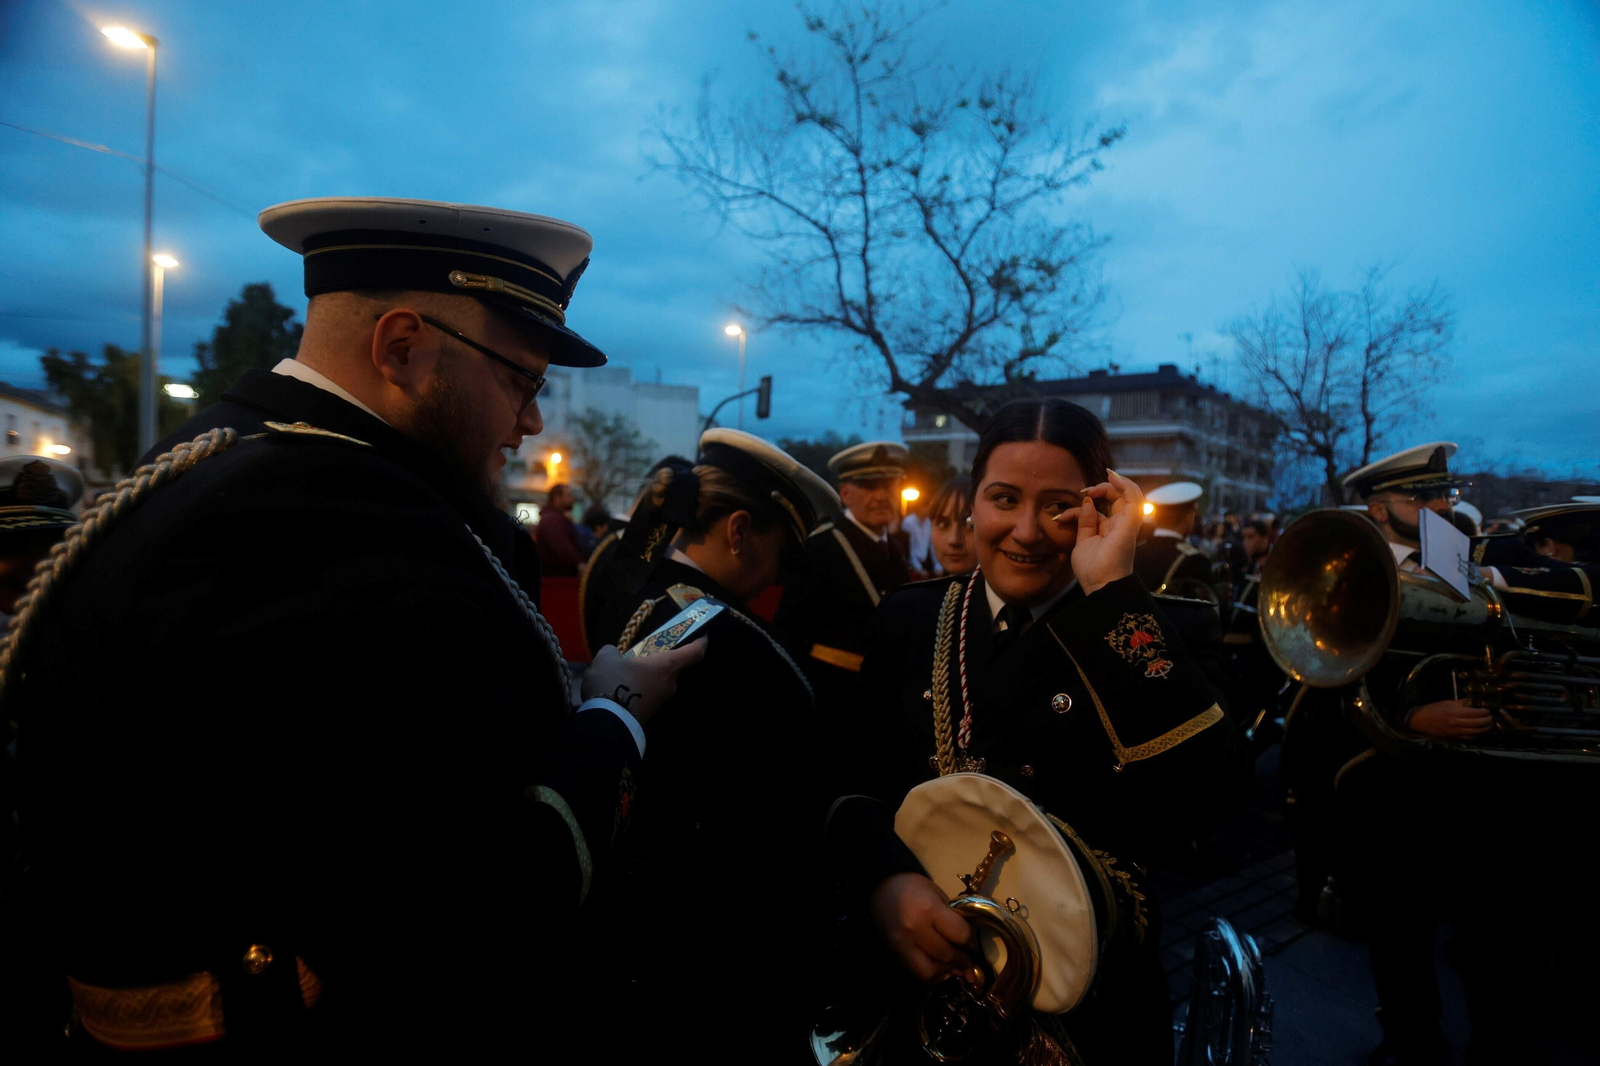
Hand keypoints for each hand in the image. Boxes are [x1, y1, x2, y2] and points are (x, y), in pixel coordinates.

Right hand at [581, 640, 708, 725]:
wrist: (607, 724)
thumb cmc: (614, 684)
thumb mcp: (606, 659)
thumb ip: (612, 652)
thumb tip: (614, 653)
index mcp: (666, 665)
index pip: (694, 652)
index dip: (701, 641)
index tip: (702, 634)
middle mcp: (670, 683)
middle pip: (672, 667)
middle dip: (659, 661)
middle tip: (641, 655)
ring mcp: (662, 700)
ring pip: (659, 682)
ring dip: (647, 676)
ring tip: (623, 673)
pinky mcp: (651, 714)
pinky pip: (649, 695)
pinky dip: (640, 690)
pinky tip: (620, 689)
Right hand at [869, 872, 974, 981]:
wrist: (881, 887)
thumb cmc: (912, 886)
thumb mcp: (937, 894)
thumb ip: (952, 916)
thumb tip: (969, 939)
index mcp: (929, 909)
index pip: (960, 935)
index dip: (970, 941)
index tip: (971, 942)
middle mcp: (916, 930)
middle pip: (947, 955)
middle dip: (962, 961)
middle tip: (968, 961)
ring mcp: (903, 944)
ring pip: (931, 972)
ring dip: (946, 973)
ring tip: (954, 968)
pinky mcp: (895, 953)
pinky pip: (917, 972)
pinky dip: (931, 974)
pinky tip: (938, 968)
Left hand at [1065, 469, 1142, 594]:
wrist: (1100, 584)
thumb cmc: (1092, 569)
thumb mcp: (1083, 541)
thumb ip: (1085, 522)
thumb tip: (1087, 502)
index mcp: (1111, 529)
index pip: (1107, 506)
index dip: (1096, 495)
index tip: (1081, 495)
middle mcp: (1121, 525)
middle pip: (1120, 497)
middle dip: (1105, 487)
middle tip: (1087, 489)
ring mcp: (1127, 524)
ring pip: (1132, 494)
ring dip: (1119, 482)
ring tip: (1106, 476)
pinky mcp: (1130, 523)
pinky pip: (1134, 499)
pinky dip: (1126, 486)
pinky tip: (1114, 479)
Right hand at [1407, 699, 1491, 738]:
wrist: (1421, 721)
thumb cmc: (1433, 709)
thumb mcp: (1447, 702)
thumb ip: (1462, 703)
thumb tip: (1474, 701)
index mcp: (1455, 713)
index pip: (1476, 713)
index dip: (1485, 712)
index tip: (1487, 710)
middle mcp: (1457, 723)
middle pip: (1479, 723)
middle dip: (1488, 720)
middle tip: (1491, 717)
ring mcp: (1456, 732)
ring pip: (1477, 732)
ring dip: (1485, 729)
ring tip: (1489, 725)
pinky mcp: (1455, 737)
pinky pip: (1470, 737)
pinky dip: (1478, 735)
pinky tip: (1480, 731)